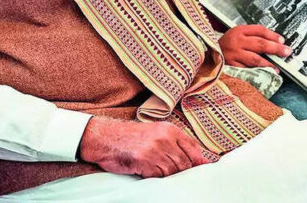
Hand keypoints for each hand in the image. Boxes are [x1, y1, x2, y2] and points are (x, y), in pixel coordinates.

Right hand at [78, 117, 209, 177]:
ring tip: (155, 169)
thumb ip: (176, 144)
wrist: (105, 137)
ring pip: (172, 172)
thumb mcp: (156, 133)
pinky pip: (158, 176)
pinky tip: (146, 170)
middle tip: (169, 171)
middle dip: (180, 172)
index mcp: (170, 129)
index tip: (201, 171)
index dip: (198, 163)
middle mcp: (165, 138)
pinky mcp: (144, 161)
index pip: (193, 149)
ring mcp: (155, 149)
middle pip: (184, 164)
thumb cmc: (131, 137)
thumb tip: (200, 161)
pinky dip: (154, 177)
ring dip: (166, 175)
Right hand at [219, 24, 290, 67]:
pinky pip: (247, 70)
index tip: (282, 40)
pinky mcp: (231, 66)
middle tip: (286, 52)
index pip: (259, 30)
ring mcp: (234, 54)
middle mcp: (236, 42)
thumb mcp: (237, 35)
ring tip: (277, 67)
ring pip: (255, 59)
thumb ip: (252, 36)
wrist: (208, 54)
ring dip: (269, 63)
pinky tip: (264, 74)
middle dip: (276, 48)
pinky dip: (257, 72)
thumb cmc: (226, 44)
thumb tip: (274, 42)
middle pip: (260, 43)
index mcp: (239, 31)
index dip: (273, 35)